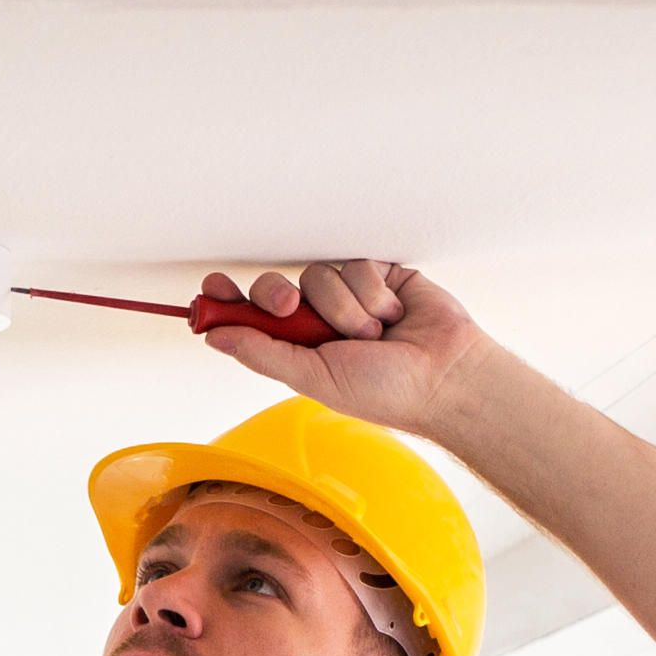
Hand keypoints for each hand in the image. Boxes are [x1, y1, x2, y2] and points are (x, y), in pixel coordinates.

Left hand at [195, 260, 492, 432]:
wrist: (444, 374)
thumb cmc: (387, 391)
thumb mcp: (314, 378)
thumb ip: (265, 354)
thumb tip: (218, 337)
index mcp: (297, 348)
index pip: (252, 318)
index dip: (229, 301)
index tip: (211, 289)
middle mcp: (317, 320)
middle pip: (276, 288)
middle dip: (280, 296)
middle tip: (293, 308)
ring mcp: (347, 296)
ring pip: (319, 274)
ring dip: (343, 306)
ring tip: (371, 333)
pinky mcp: (377, 274)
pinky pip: (355, 264)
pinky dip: (371, 291)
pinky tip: (391, 314)